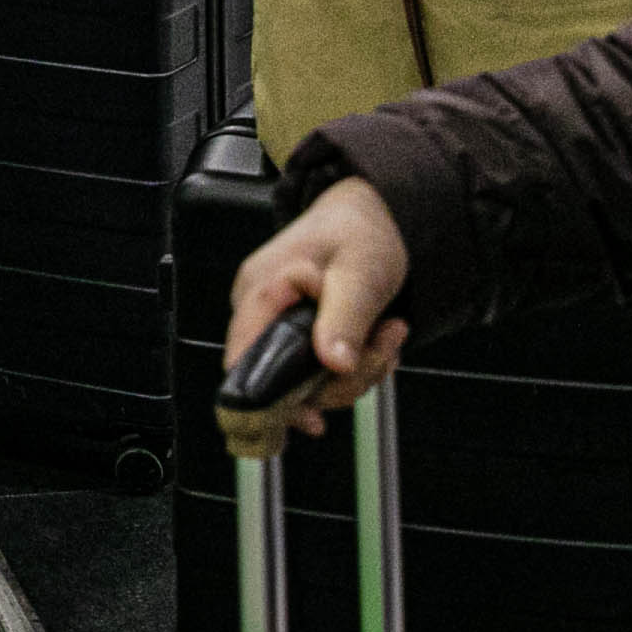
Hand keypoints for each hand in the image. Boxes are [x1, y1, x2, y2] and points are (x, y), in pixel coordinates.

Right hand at [223, 177, 410, 441]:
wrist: (373, 213)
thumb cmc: (358, 231)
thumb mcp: (359, 273)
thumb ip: (345, 319)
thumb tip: (334, 365)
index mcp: (260, 293)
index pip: (242, 362)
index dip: (270, 399)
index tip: (314, 418)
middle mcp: (260, 313)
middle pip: (283, 381)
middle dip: (341, 380)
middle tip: (384, 350)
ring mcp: (279, 325)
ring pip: (309, 382)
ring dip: (357, 371)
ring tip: (390, 334)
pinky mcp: (299, 334)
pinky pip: (320, 370)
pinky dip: (353, 366)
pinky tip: (378, 340)